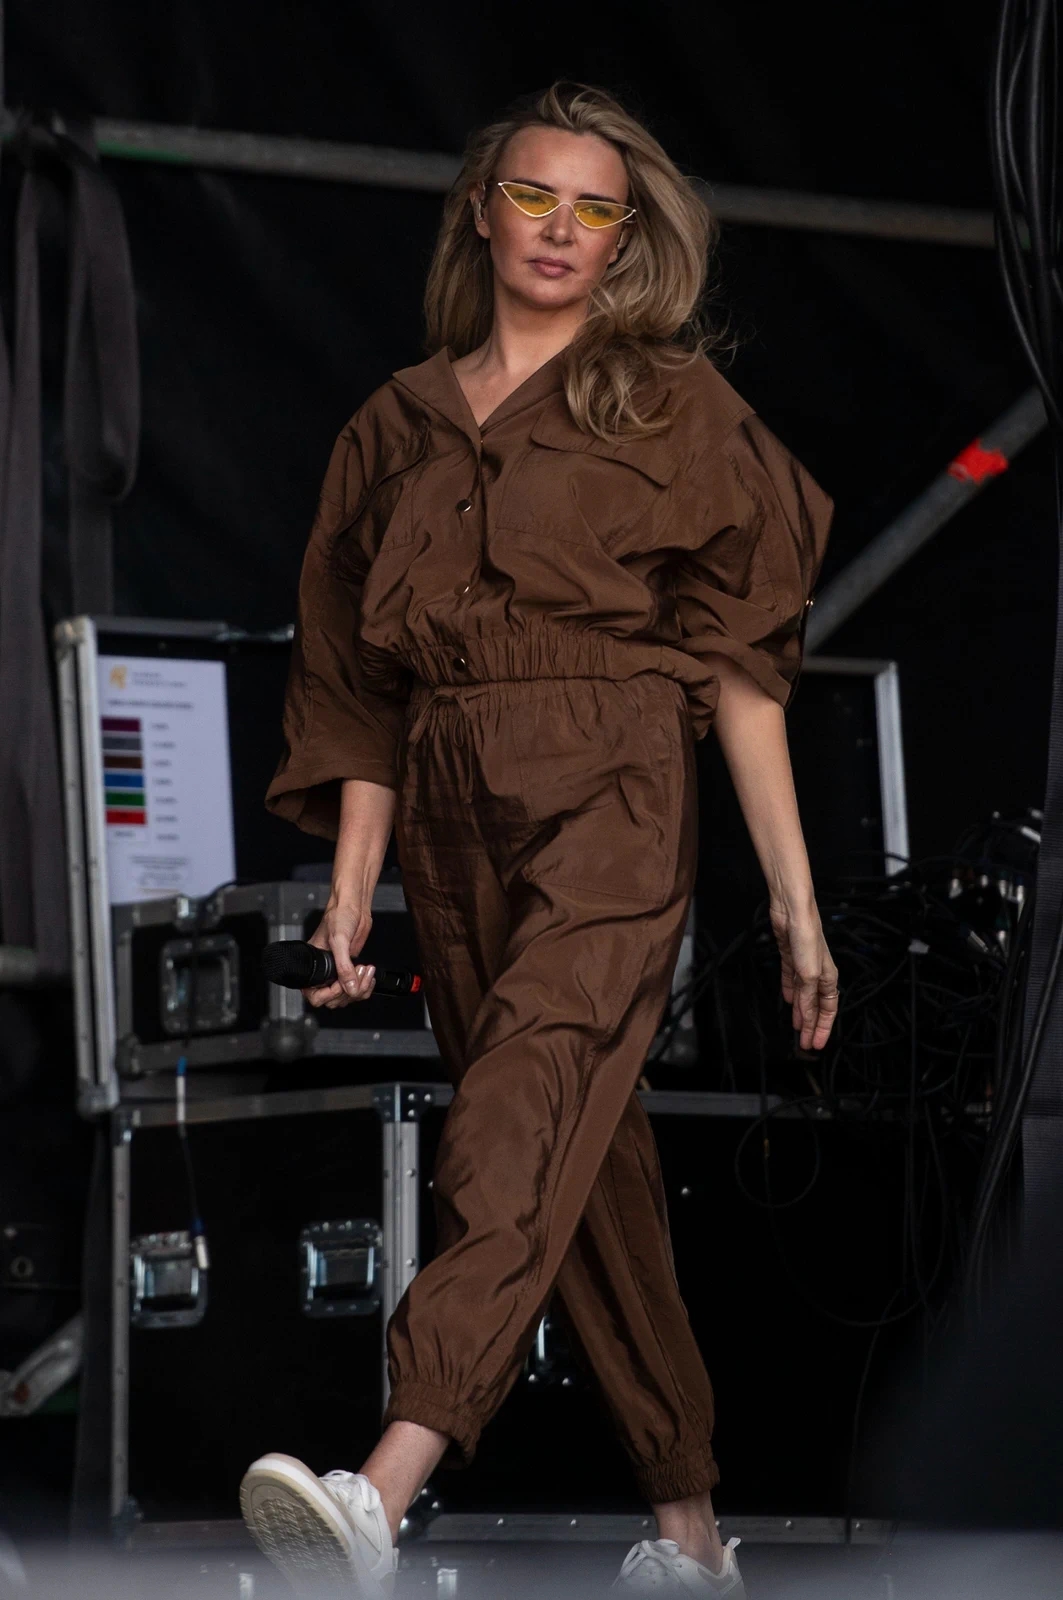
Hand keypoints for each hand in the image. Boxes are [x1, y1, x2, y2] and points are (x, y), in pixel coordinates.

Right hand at [304, 900, 376, 1009]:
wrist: (354, 907)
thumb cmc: (338, 916)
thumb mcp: (339, 941)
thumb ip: (343, 967)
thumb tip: (350, 988)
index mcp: (312, 966)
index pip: (315, 995)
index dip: (329, 994)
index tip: (341, 984)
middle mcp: (324, 972)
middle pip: (334, 1000)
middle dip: (349, 990)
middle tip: (357, 973)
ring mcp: (338, 972)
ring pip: (347, 996)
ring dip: (360, 988)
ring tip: (365, 971)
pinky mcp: (351, 969)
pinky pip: (358, 988)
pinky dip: (366, 985)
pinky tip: (369, 974)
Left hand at [769, 902, 838, 1051]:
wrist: (792, 912)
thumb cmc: (808, 937)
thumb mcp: (809, 974)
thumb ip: (807, 997)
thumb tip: (805, 1017)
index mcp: (828, 978)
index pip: (828, 1010)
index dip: (824, 1028)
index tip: (817, 1044)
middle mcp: (818, 973)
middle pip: (815, 1005)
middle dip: (812, 1025)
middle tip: (805, 1043)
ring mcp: (803, 966)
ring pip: (803, 995)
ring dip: (800, 1012)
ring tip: (796, 1027)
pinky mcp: (790, 958)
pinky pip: (791, 980)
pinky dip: (790, 991)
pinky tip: (788, 1000)